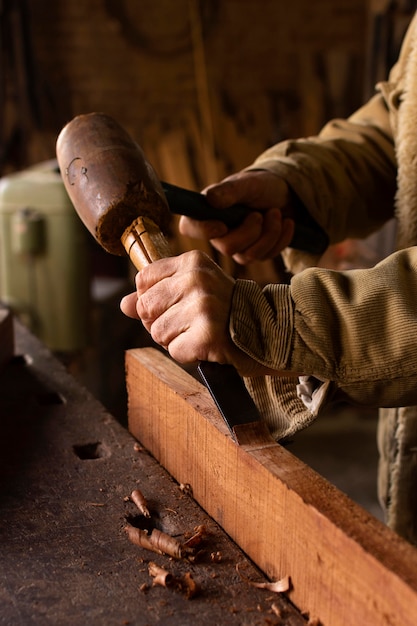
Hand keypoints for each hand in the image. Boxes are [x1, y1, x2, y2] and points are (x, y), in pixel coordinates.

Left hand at [120, 250, 277, 375]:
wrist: (270, 331)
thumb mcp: (195, 291)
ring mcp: (203, 307)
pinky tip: (207, 346)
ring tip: (201, 334)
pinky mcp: (207, 334)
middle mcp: (196, 279)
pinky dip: (188, 355)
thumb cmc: (229, 311)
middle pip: (146, 308)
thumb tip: (124, 305)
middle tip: (190, 324)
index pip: (143, 281)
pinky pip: (175, 351)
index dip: (152, 300)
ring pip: (158, 332)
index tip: (176, 306)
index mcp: (192, 262)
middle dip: (161, 323)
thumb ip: (157, 293)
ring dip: (176, 341)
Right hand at [179, 170, 294, 263]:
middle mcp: (218, 233)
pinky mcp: (255, 253)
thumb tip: (210, 199)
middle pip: (227, 248)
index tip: (222, 225)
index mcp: (208, 212)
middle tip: (260, 214)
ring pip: (249, 255)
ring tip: (276, 212)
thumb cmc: (261, 185)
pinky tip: (286, 222)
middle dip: (250, 231)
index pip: (190, 227)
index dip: (203, 231)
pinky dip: (281, 238)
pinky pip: (266, 256)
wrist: (285, 194)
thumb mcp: (247, 184)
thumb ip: (229, 191)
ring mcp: (237, 246)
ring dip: (269, 233)